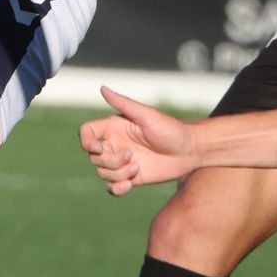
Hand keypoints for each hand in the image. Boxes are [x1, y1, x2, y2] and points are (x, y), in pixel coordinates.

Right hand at [79, 86, 201, 193]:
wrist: (190, 151)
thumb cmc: (171, 129)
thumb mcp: (146, 115)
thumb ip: (123, 103)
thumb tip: (102, 88)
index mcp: (114, 128)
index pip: (87, 133)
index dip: (86, 141)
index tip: (97, 148)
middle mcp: (115, 144)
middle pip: (94, 157)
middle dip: (110, 160)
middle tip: (131, 155)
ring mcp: (122, 162)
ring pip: (103, 173)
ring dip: (118, 173)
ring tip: (138, 167)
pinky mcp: (131, 177)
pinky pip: (112, 187)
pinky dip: (117, 188)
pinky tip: (130, 185)